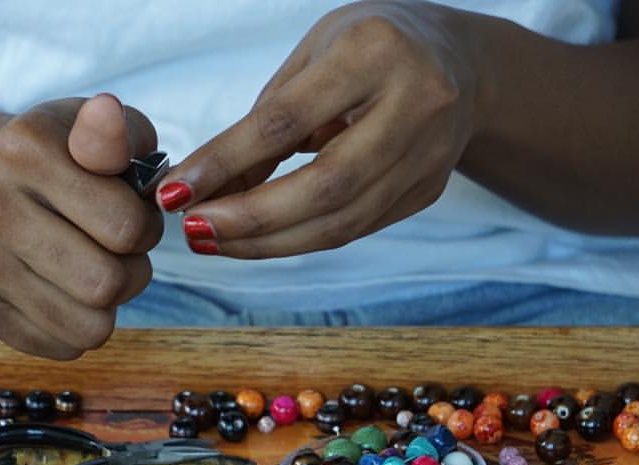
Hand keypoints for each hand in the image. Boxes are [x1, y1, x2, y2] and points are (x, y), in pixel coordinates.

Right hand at [0, 95, 161, 358]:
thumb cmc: (60, 157)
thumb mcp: (96, 128)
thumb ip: (119, 129)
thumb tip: (107, 115)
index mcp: (22, 148)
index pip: (127, 228)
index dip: (146, 227)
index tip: (130, 213)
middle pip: (107, 284)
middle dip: (132, 271)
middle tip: (117, 250)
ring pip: (89, 327)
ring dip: (108, 306)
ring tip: (93, 268)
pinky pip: (61, 346)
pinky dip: (76, 326)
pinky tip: (62, 290)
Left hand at [156, 1, 482, 257]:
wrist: (461, 63)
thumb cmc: (370, 48)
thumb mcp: (313, 56)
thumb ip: (265, 120)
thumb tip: (207, 186)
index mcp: (375, 52)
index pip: (287, 121)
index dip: (226, 161)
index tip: (176, 190)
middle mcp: (415, 104)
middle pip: (325, 187)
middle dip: (251, 220)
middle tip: (194, 230)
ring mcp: (428, 155)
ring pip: (341, 222)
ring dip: (268, 243)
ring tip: (214, 241)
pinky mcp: (428, 191)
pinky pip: (354, 228)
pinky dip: (298, 239)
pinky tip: (257, 239)